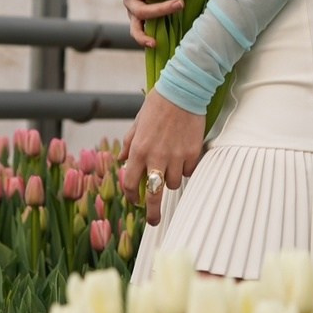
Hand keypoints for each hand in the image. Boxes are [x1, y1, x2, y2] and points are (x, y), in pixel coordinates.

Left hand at [120, 87, 204, 225]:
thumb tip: (121, 159)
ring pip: (173, 184)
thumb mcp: (138, 122)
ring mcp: (176, 157)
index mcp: (139, 150)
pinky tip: (184, 156)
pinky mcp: (192, 154)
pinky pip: (188, 172)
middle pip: (153, 195)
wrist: (183, 91)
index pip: (130, 182)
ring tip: (171, 167)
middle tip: (154, 222)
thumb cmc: (158, 104)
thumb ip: (129, 143)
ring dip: (171, 180)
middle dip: (152, 212)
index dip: (131, 195)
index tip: (135, 201)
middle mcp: (156, 157)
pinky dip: (185, 169)